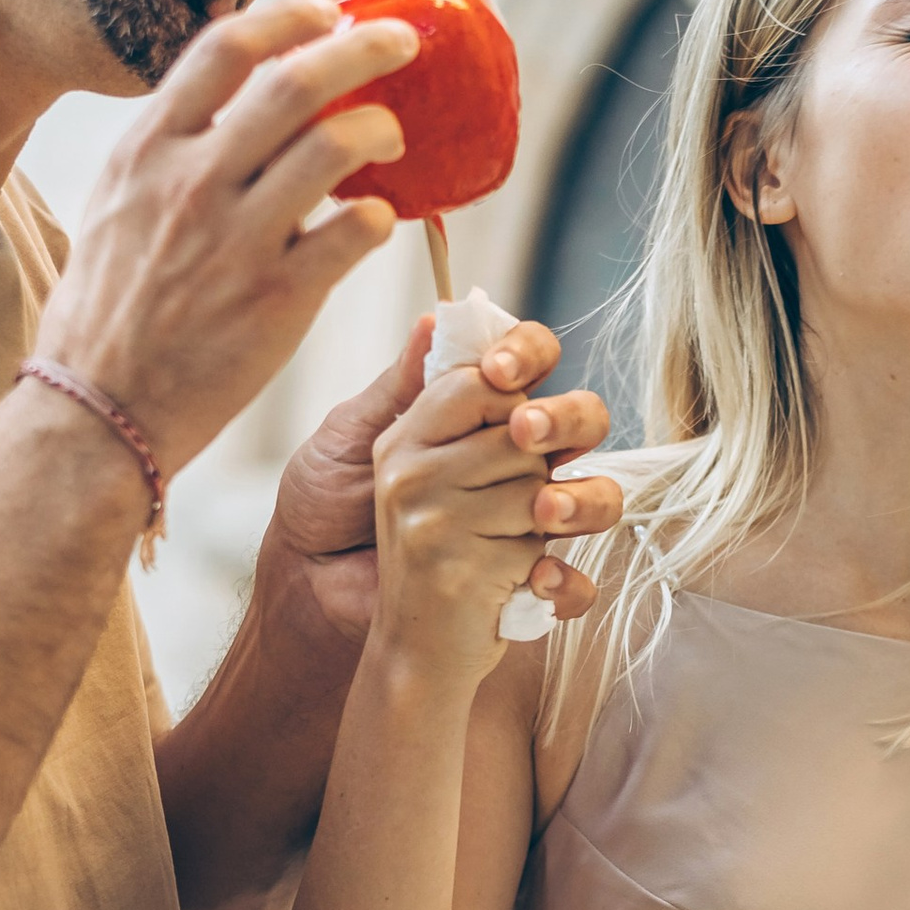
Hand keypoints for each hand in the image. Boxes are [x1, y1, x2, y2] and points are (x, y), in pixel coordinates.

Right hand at [37, 0, 414, 475]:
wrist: (96, 413)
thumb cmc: (108, 314)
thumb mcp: (116, 206)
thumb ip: (170, 155)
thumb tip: (233, 112)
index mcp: (147, 151)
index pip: (225, 49)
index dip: (289, 18)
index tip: (328, 11)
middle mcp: (191, 182)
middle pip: (296, 81)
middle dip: (363, 47)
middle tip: (401, 42)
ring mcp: (237, 239)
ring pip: (337, 145)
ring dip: (381, 128)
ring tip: (394, 136)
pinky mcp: (278, 298)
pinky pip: (356, 231)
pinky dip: (382, 216)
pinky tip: (382, 220)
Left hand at [268, 314, 601, 641]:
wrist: (313, 587)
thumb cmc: (327, 503)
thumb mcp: (352, 436)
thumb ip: (399, 386)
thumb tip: (434, 322)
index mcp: (480, 414)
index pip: (530, 362)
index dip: (527, 355)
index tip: (499, 373)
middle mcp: (517, 459)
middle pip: (581, 421)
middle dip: (564, 418)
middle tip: (524, 433)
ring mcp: (530, 520)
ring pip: (596, 497)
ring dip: (580, 500)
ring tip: (543, 512)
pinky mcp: (528, 581)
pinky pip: (574, 584)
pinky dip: (566, 583)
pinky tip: (536, 579)